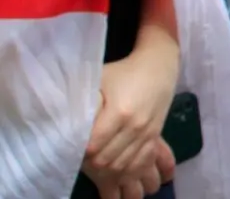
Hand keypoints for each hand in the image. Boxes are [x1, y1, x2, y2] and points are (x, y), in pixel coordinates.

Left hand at [81, 47, 179, 195]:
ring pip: (122, 165)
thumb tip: (66, 125)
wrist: (158, 65)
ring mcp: (147, 133)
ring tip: (95, 160)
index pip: (93, 146)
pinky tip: (115, 165)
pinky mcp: (154, 136)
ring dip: (106, 168)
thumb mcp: (99, 80)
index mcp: (120, 112)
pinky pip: (140, 162)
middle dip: (90, 162)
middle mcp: (135, 127)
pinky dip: (126, 168)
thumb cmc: (124, 71)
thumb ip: (83, 102)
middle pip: (106, 160)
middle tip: (80, 154)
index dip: (79, 150)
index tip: (71, 146)